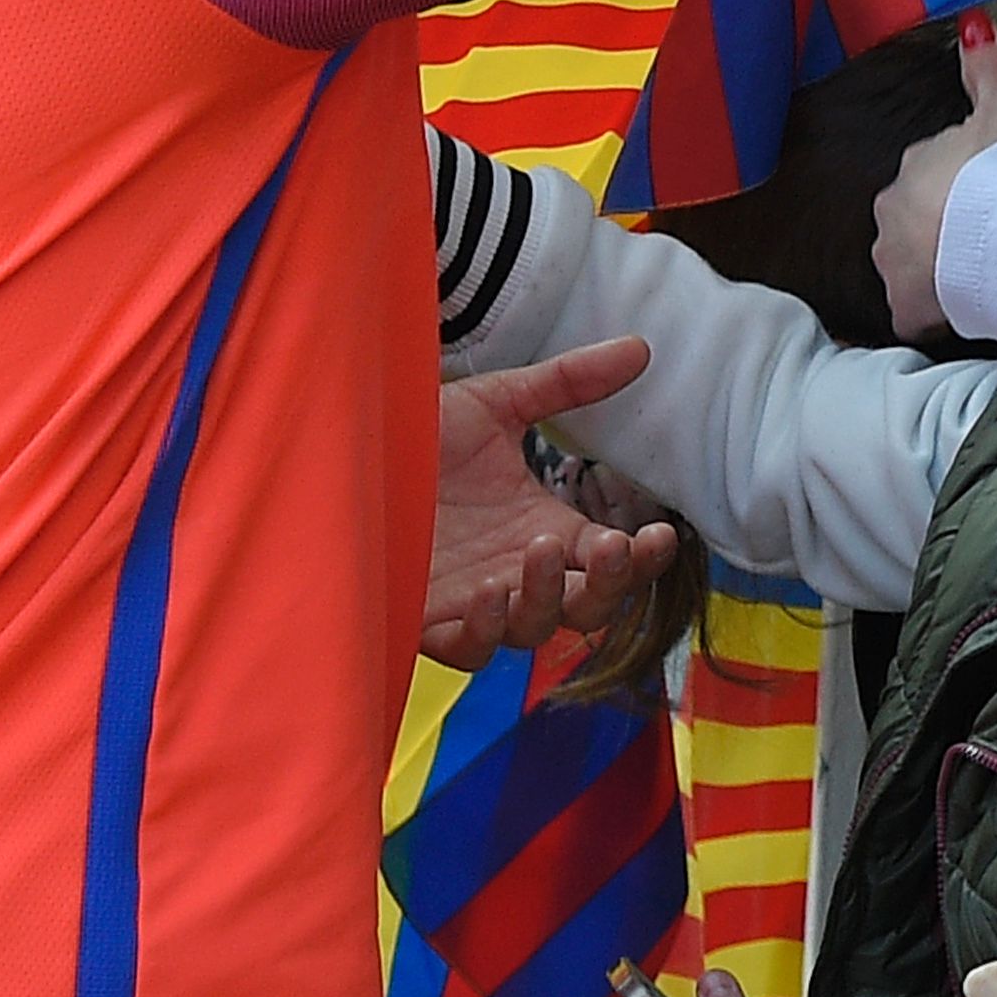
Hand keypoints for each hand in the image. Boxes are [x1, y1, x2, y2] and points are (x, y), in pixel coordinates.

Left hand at [423, 335, 676, 662]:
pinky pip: (466, 649)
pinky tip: (489, 589)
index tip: (660, 533)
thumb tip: (639, 348)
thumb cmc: (412, 435)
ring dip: (548, 598)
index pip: (611, 561)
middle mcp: (514, 574)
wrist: (336, 455)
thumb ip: (568, 382)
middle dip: (610, 585)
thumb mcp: (496, 403)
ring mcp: (471, 602)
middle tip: (611, 547)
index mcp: (542, 530)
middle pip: (587, 609)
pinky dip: (486, 628)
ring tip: (539, 549)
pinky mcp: (422, 621)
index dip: (644, 559)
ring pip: (533, 631)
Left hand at [872, 14, 996, 340]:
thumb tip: (974, 25)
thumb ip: (985, 70)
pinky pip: (917, 308)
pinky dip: (935, 307)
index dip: (963, 183)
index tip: (988, 191)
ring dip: (939, 265)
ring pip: (914, 262)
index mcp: (912, 168)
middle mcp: (891, 212)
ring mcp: (892, 261)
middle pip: (918, 218)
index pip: (933, 172)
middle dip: (945, 224)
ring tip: (980, 268)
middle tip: (987, 230)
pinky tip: (963, 305)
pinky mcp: (904, 304)